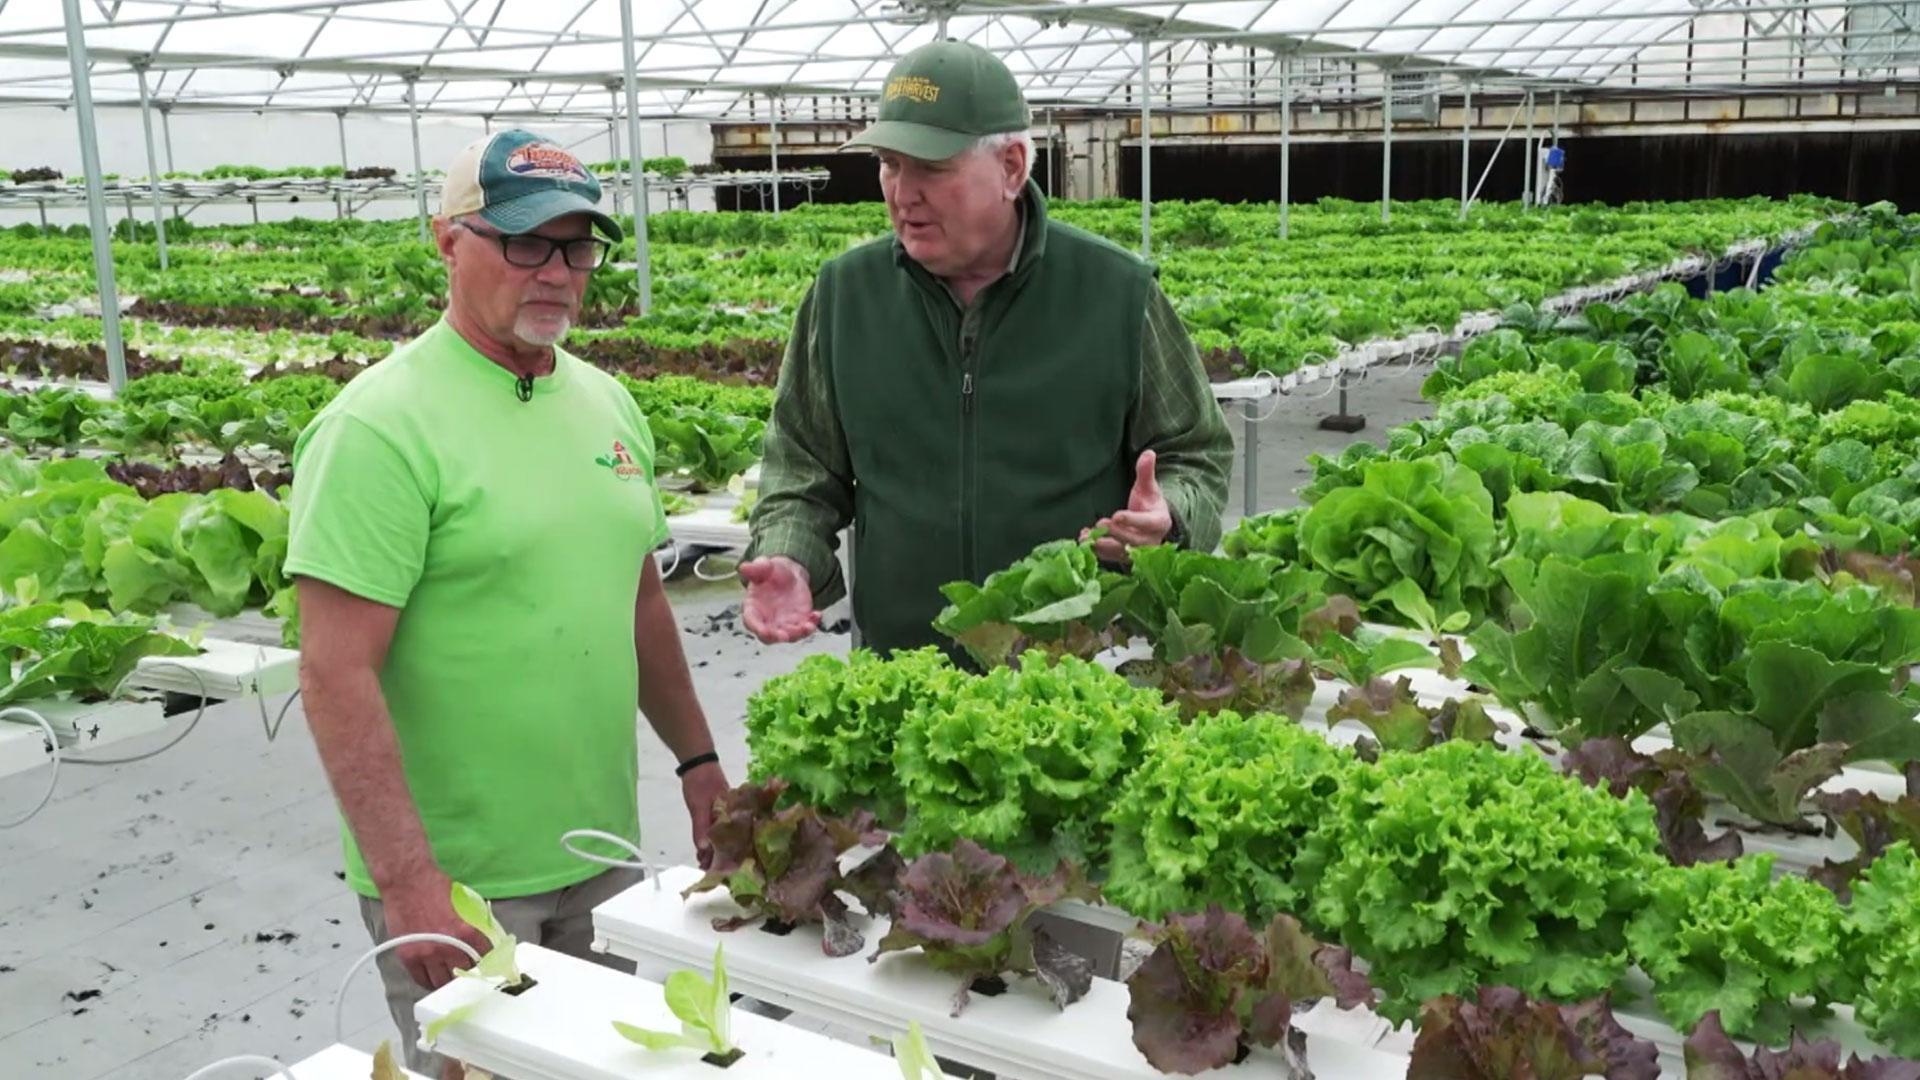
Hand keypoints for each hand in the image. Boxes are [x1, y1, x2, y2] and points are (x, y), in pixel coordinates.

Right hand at [378, 870, 492, 990]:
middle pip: (464, 973)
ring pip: (442, 982)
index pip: (484, 957)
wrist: (407, 881)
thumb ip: (473, 923)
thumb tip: (484, 937)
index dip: (488, 963)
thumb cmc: (435, 886)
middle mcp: (447, 946)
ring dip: (449, 982)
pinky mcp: (408, 956)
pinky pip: (421, 979)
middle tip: (469, 973)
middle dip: (468, 973)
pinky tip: (434, 979)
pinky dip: (429, 982)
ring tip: (452, 980)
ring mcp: (426, 953)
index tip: (489, 966)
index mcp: (466, 931)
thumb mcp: (464, 903)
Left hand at [680, 760, 730, 868]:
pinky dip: (712, 841)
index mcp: (735, 814)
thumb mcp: (699, 806)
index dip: (730, 856)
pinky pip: (718, 831)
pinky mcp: (719, 813)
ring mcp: (727, 814)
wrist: (697, 763)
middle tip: (711, 871)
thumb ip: (701, 826)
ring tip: (705, 865)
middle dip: (723, 856)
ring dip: (716, 849)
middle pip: (732, 841)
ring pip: (724, 837)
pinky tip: (705, 850)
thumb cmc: (701, 783)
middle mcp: (735, 816)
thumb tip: (703, 849)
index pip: (737, 840)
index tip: (721, 870)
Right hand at [739, 556, 821, 642]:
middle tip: (785, 636)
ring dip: (798, 634)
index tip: (763, 631)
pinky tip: (817, 615)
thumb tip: (743, 567)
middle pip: (768, 636)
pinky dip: (811, 625)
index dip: (756, 628)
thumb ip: (755, 568)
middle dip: (776, 637)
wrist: (789, 575)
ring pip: (789, 636)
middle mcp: (767, 621)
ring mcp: (783, 624)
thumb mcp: (764, 566)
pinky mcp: (798, 623)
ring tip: (807, 626)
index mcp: (753, 608)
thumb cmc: (772, 572)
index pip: (751, 621)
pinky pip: (805, 629)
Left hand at [1082, 450, 1172, 563]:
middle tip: (1100, 523)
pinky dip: (1097, 551)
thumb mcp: (1148, 487)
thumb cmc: (1148, 503)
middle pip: (1133, 541)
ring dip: (1103, 545)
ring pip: (1121, 552)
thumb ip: (1146, 472)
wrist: (1150, 526)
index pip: (1147, 523)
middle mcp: (1151, 541)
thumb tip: (1149, 453)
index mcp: (1159, 522)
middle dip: (1116, 533)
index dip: (1132, 520)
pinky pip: (1111, 557)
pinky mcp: (1124, 558)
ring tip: (1086, 538)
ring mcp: (1138, 553)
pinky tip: (1084, 540)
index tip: (1117, 515)